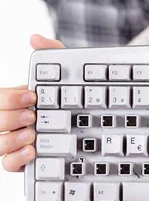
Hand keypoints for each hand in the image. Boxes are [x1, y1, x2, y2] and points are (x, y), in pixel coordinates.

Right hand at [1, 34, 63, 171]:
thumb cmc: (69, 92)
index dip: (8, 98)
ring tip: (31, 134)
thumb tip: (35, 37)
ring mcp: (15, 139)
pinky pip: (8, 163)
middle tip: (32, 115)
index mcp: (14, 98)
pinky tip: (32, 151)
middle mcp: (10, 119)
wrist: (89, 112)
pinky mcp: (24, 158)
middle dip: (9, 117)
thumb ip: (51, 52)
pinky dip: (16, 158)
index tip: (32, 96)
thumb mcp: (64, 71)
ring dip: (10, 139)